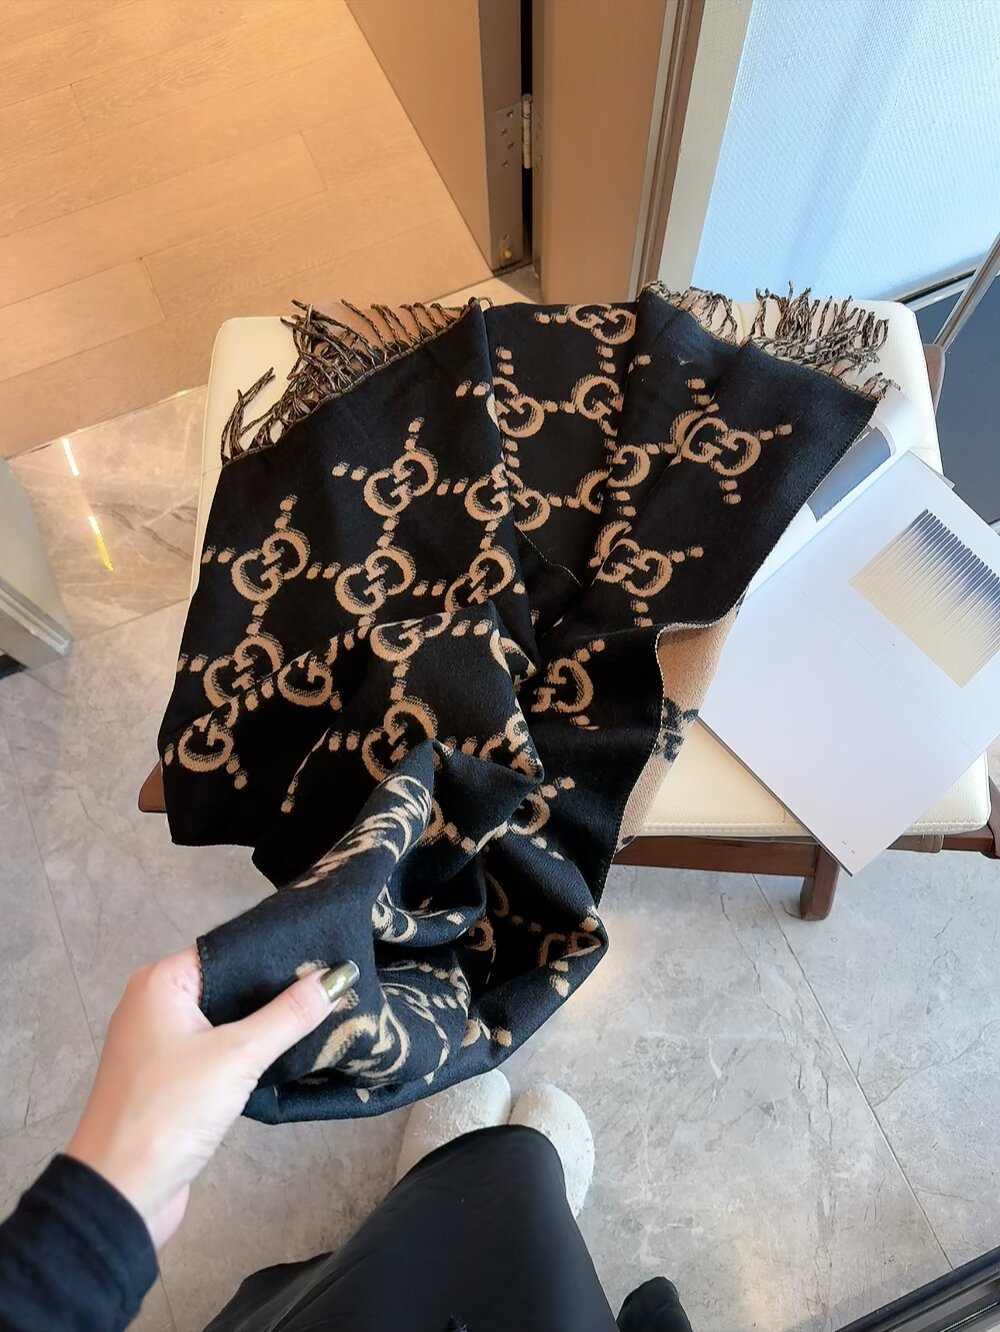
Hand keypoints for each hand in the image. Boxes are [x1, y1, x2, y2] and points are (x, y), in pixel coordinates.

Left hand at [66, 948, 356, 1247]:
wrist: (121, 1195)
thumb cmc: (170, 1111)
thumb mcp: (237, 1056)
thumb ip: (289, 1015)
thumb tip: (338, 975)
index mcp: (160, 982)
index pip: (229, 949)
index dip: (278, 951)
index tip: (329, 951)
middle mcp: (155, 1004)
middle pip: (229, 983)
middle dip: (278, 987)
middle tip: (336, 981)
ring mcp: (161, 1044)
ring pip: (226, 1018)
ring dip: (266, 1020)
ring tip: (325, 1009)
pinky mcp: (171, 1079)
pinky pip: (218, 1048)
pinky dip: (250, 1048)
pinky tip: (290, 1047)